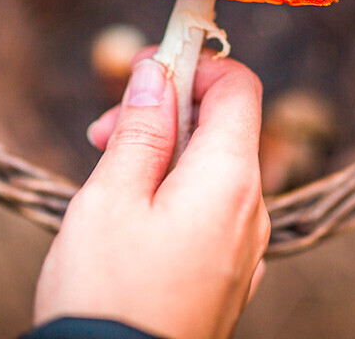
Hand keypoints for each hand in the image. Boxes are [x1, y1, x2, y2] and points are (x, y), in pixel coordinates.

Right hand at [33, 50, 269, 338]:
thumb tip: (159, 71)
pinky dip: (178, 195)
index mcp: (229, 181)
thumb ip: (140, 127)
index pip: (239, 86)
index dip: (195, 62)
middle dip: (168, 112)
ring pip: (215, 171)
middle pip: (225, 127)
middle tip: (102, 132)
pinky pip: (214, 213)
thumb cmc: (107, 292)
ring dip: (166, 154)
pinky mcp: (230, 278)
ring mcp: (246, 250)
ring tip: (107, 180)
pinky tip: (134, 218)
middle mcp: (252, 212)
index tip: (146, 65)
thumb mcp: (110, 196)